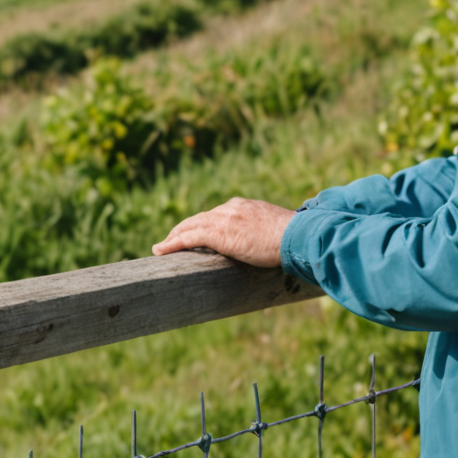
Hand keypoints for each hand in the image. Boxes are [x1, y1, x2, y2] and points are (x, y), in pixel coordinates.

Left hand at [152, 197, 295, 268]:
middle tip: (170, 240)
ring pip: (189, 226)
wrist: (296, 236)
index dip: (201, 224)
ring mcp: (223, 219)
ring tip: (161, 248)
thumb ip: (263, 232)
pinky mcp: (218, 234)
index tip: (194, 232)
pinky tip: (161, 251)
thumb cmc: (293, 238)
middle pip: (199, 218)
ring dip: (173, 237)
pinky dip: (172, 243)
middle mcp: (230, 208)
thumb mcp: (274, 229)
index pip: (215, 214)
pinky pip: (188, 237)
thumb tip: (266, 244)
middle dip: (182, 229)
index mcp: (243, 206)